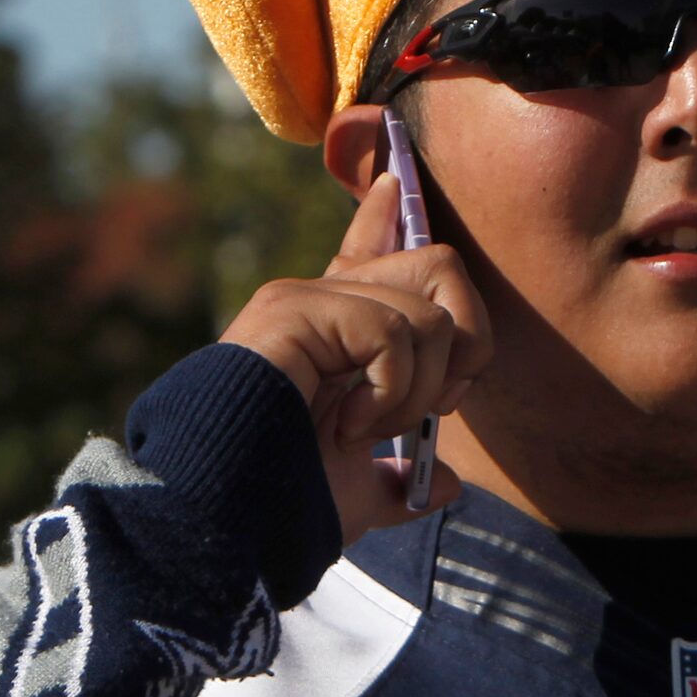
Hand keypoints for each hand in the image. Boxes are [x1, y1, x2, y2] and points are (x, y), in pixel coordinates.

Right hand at [220, 173, 493, 546]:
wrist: (227, 513)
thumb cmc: (281, 500)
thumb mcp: (357, 491)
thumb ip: (400, 482)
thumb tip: (446, 485)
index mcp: (332, 333)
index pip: (366, 251)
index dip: (384, 215)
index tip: (394, 184)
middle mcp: (321, 302)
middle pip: (438, 263)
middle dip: (469, 339)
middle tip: (435, 404)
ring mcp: (307, 299)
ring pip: (430, 311)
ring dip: (421, 388)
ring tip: (366, 429)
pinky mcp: (297, 307)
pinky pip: (392, 332)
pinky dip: (390, 392)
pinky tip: (348, 426)